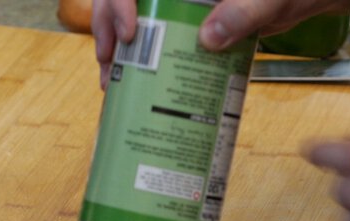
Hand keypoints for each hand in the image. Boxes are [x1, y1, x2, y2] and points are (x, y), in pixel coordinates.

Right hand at [91, 0, 349, 87]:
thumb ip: (244, 12)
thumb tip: (208, 39)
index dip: (118, 1)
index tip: (131, 32)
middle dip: (106, 28)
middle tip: (109, 65)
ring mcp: (174, 2)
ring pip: (128, 16)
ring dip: (114, 47)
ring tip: (110, 81)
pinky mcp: (182, 23)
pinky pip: (149, 36)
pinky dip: (136, 59)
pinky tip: (129, 84)